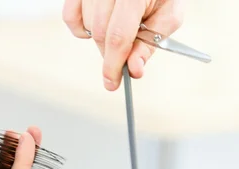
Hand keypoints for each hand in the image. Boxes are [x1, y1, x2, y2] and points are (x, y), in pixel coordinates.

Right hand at [62, 0, 183, 89]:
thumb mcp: (168, 15)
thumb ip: (150, 44)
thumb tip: (133, 70)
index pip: (118, 36)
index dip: (113, 64)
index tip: (112, 83)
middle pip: (100, 33)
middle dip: (110, 53)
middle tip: (122, 56)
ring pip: (86, 26)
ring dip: (100, 38)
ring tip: (118, 29)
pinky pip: (69, 16)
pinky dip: (80, 28)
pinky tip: (96, 26)